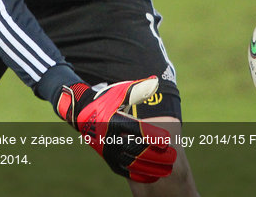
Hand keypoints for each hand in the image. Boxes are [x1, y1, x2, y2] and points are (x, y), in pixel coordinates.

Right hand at [55, 76, 176, 182]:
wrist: (82, 114)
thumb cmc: (106, 101)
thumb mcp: (120, 92)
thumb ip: (139, 88)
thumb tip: (155, 80)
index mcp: (115, 122)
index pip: (138, 132)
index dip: (154, 137)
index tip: (167, 139)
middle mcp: (111, 139)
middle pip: (138, 152)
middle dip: (158, 156)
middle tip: (173, 156)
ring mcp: (109, 152)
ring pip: (133, 164)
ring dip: (152, 168)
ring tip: (168, 168)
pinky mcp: (109, 160)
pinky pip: (126, 172)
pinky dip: (141, 175)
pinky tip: (154, 175)